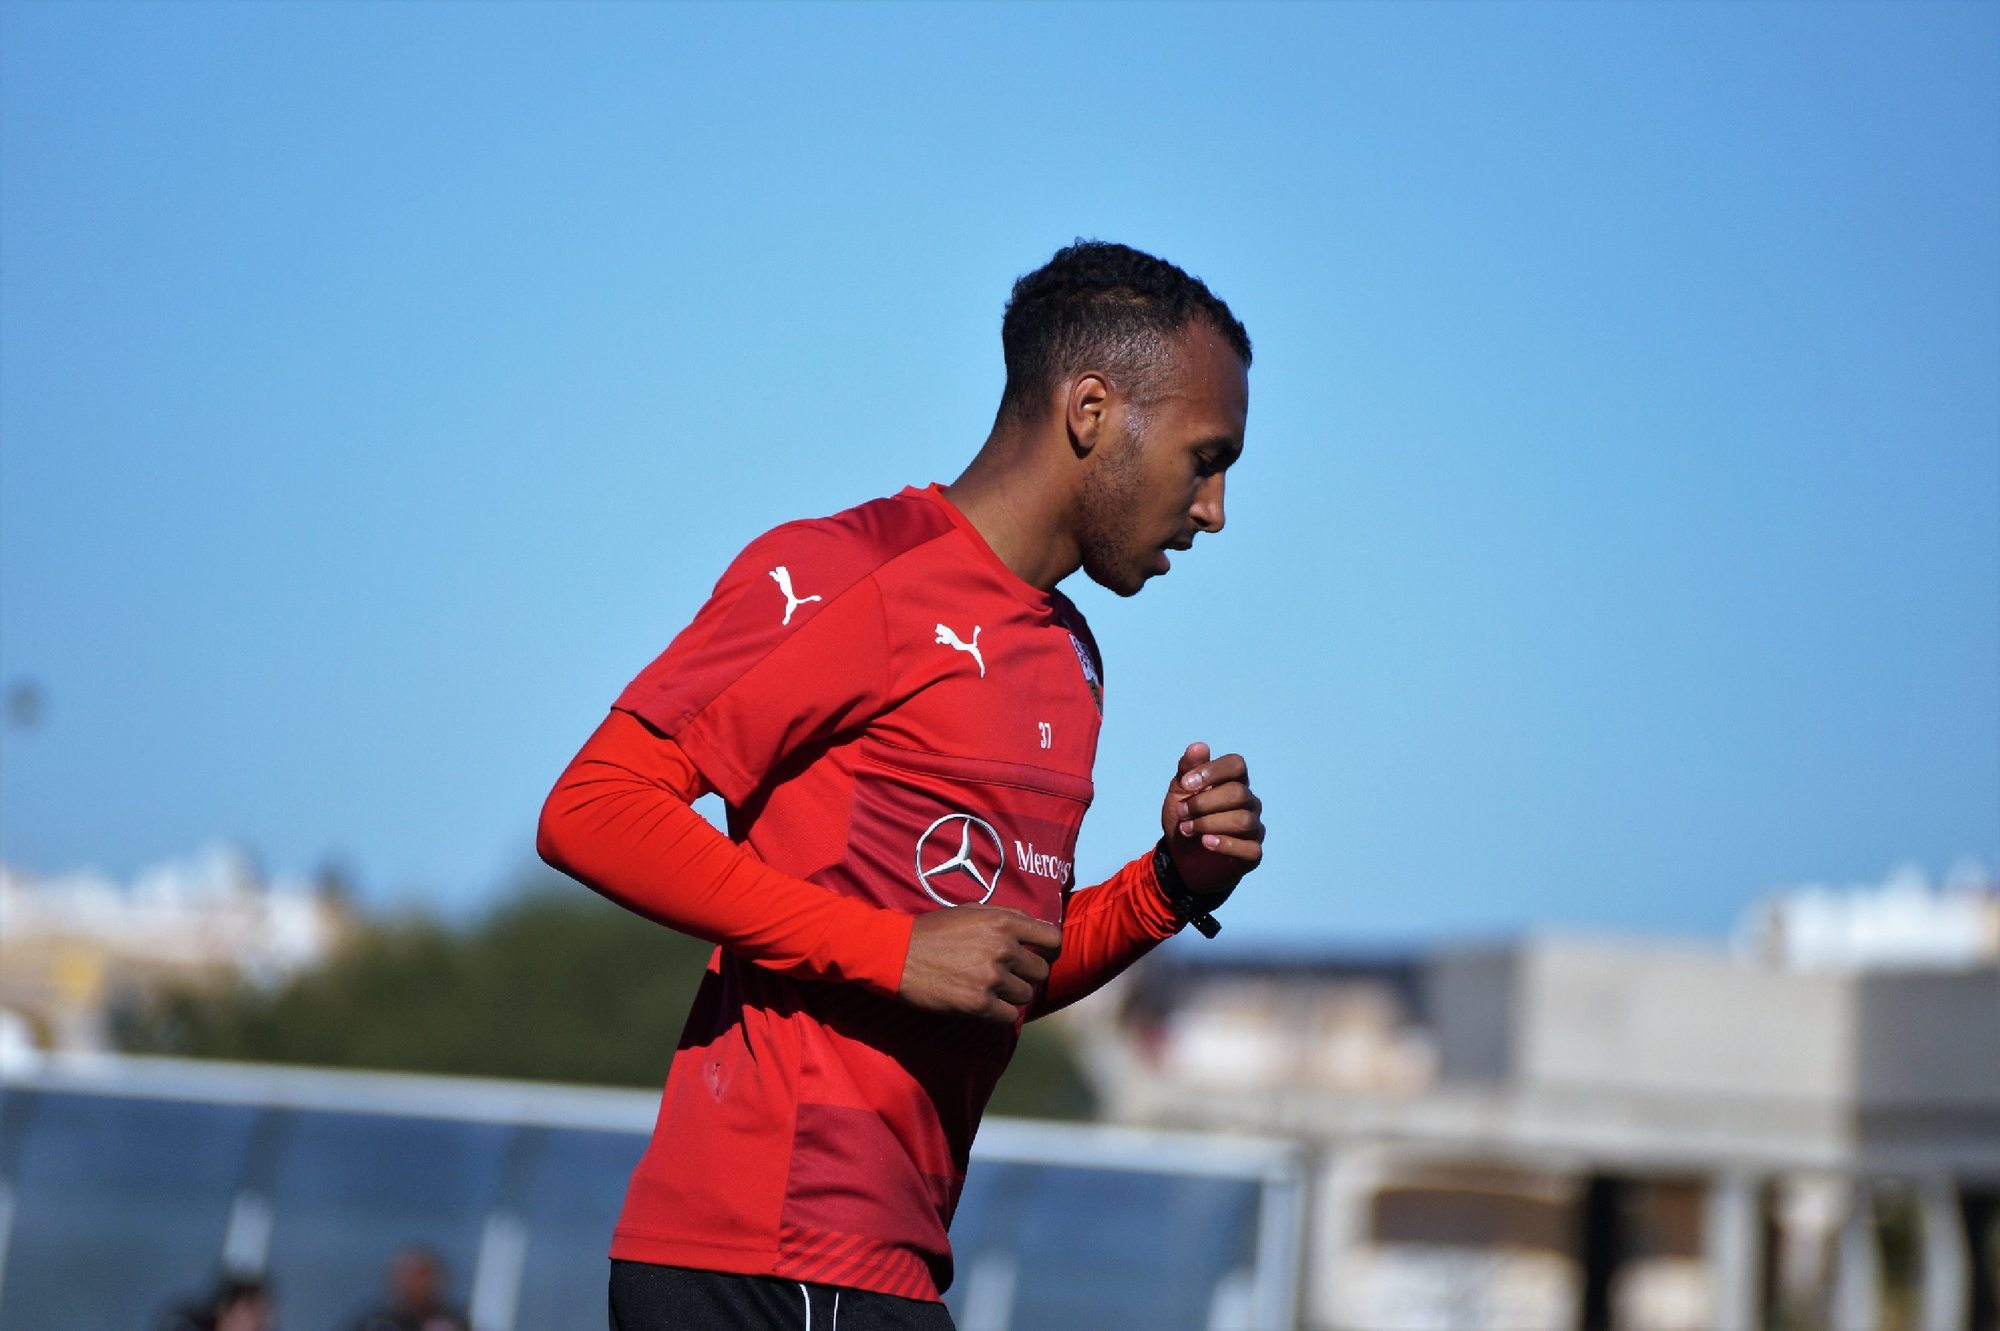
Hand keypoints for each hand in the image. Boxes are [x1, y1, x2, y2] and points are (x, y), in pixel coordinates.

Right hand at [898, 906, 1061, 1022]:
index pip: (1053, 939)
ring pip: (1026, 995)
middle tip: (1009, 976)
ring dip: (1012, 995)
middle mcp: (1003, 948)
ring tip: (991, 989)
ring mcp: (991, 977)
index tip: (1042, 956)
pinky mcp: (979, 1003)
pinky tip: (985, 1004)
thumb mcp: (971, 910)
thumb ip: (1006, 917)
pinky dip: (1000, 1012)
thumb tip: (1034, 929)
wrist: (897, 953)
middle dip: (1027, 975)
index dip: (1050, 950)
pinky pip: (1009, 1015)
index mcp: (1004, 922)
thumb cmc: (933, 930)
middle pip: (1041, 971)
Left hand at [1160, 742, 1264, 899]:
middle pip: (1237, 793)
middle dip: (1203, 802)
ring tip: (1186, 829)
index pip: (1236, 765)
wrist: (1180, 859)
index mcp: (1233, 782)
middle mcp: (1249, 802)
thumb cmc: (1184, 820)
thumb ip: (1187, 769)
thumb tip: (1198, 747)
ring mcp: (1254, 828)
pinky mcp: (1252, 853)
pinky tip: (1205, 843)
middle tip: (1181, 812)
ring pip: (1242, 820)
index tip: (1185, 784)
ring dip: (1208, 823)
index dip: (1212, 771)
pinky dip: (1225, 844)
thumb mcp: (1178, 793)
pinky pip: (1249, 847)